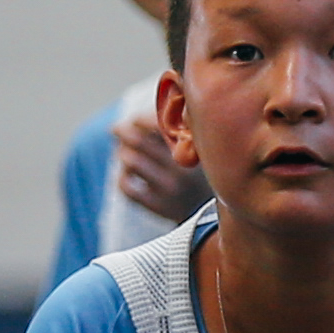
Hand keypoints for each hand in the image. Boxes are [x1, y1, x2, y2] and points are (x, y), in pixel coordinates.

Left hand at [107, 109, 209, 226]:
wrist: (216, 214)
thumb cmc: (202, 172)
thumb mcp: (199, 148)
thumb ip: (178, 129)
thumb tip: (138, 118)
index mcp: (192, 147)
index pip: (156, 124)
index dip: (139, 119)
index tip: (134, 120)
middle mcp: (182, 167)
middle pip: (137, 140)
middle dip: (122, 131)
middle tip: (117, 129)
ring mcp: (170, 189)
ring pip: (130, 161)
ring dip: (122, 153)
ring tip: (125, 153)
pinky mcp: (159, 206)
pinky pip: (127, 187)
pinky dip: (121, 177)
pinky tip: (127, 175)